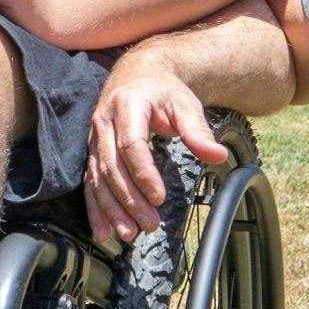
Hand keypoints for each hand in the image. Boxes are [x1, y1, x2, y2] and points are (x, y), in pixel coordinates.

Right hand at [85, 53, 227, 240]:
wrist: (137, 75)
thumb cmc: (163, 90)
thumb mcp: (185, 104)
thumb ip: (198, 131)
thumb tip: (218, 155)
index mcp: (127, 106)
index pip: (131, 144)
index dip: (143, 173)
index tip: (159, 197)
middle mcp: (103, 122)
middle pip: (112, 166)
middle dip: (129, 199)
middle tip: (149, 223)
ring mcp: (94, 138)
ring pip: (98, 178)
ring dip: (111, 209)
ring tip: (128, 233)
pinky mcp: (92, 152)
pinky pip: (90, 182)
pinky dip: (95, 209)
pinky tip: (102, 230)